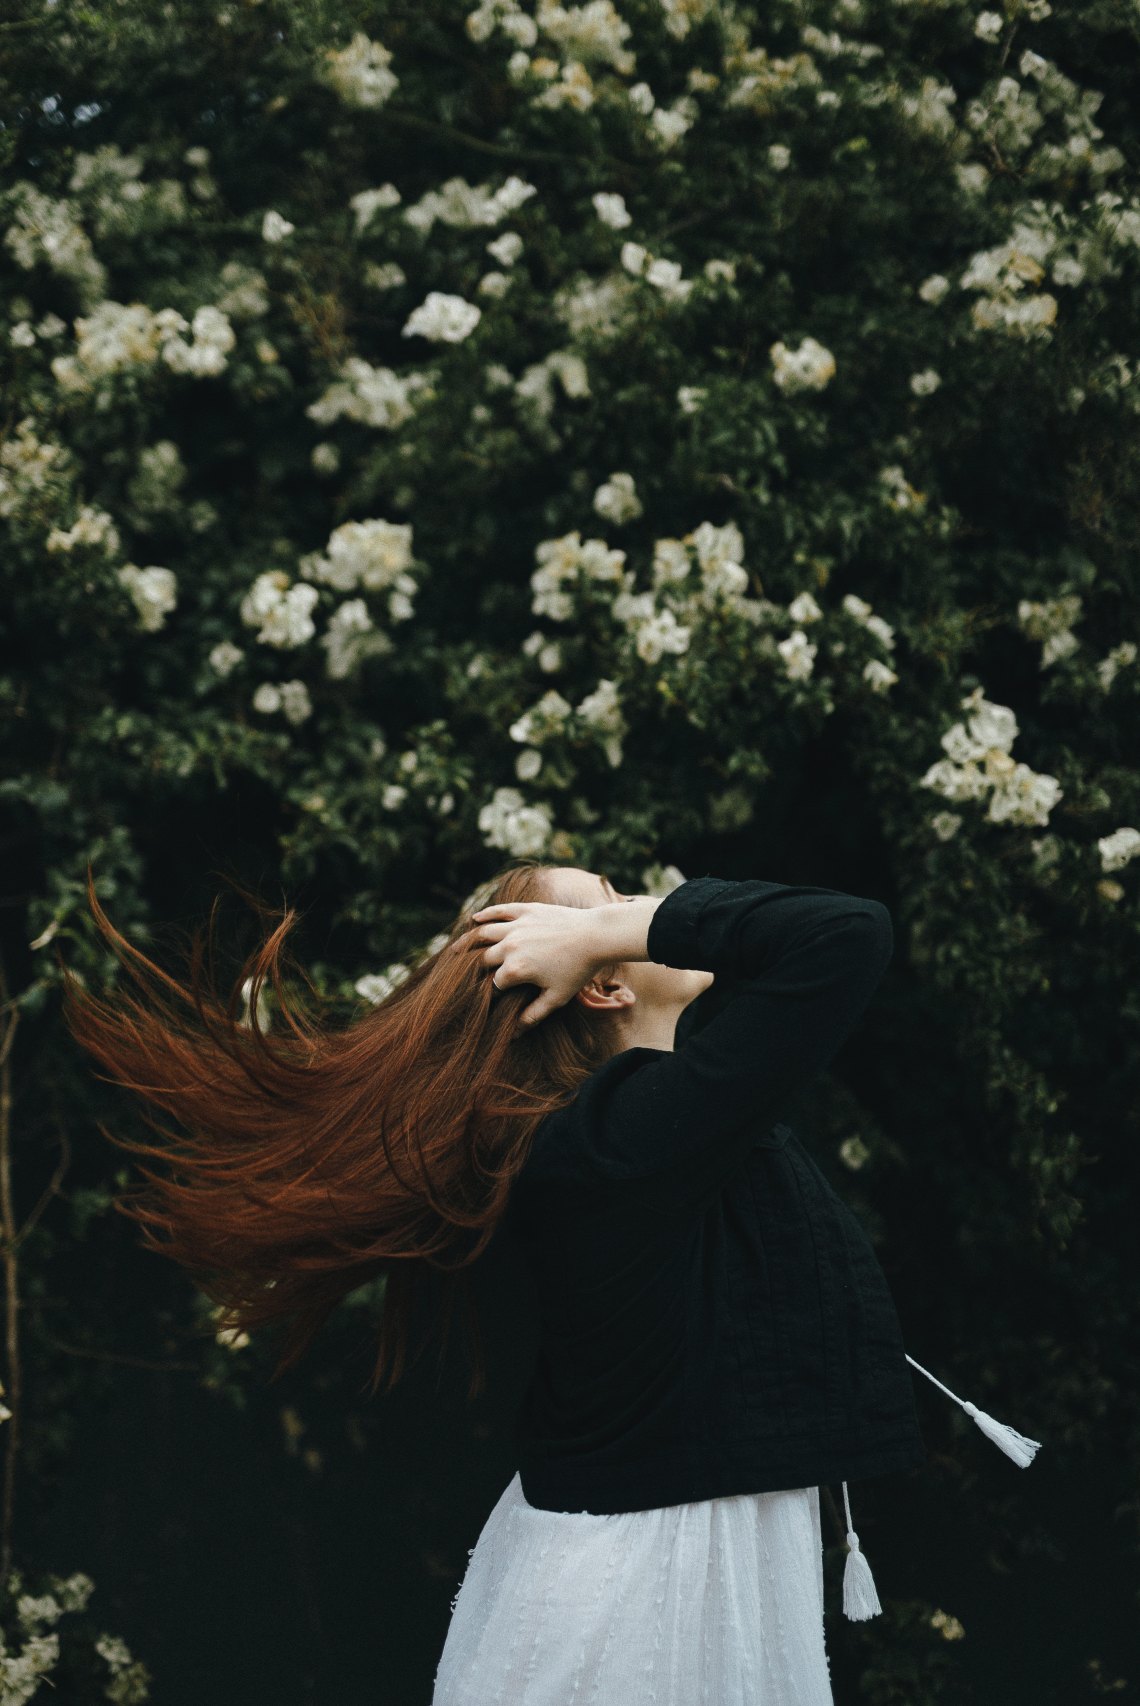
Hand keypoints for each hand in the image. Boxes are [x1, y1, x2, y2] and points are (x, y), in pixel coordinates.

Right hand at [453, 900, 607, 1027]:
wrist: (596, 936)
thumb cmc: (578, 970)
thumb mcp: (556, 998)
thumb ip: (533, 1015)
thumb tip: (514, 1034)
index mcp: (515, 970)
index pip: (493, 985)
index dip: (490, 994)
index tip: (486, 1000)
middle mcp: (510, 946)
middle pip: (482, 959)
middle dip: (474, 970)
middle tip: (463, 977)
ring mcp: (516, 926)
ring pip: (484, 933)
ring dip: (468, 942)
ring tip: (456, 950)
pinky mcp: (526, 910)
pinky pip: (499, 911)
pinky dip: (485, 915)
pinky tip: (475, 919)